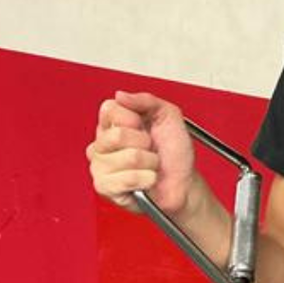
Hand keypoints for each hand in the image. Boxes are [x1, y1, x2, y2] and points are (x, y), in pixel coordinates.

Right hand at [85, 91, 195, 215]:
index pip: (109, 109)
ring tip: (149, 164)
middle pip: (117, 136)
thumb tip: (121, 95)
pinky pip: (128, 178)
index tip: (143, 126)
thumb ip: (146, 100)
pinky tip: (146, 179)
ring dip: (150, 162)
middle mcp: (102, 143)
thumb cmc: (174, 153)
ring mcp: (100, 165)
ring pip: (129, 157)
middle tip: (150, 148)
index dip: (132, 118)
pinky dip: (147, 178)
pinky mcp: (104, 187)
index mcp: (113, 124)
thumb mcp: (168, 115)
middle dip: (144, 142)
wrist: (183, 182)